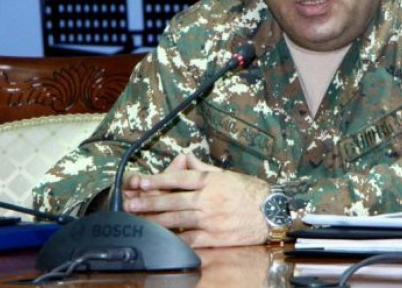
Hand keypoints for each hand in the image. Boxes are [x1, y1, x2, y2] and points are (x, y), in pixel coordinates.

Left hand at [123, 154, 270, 246]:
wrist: (271, 213)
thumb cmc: (250, 192)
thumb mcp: (227, 174)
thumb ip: (203, 169)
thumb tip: (184, 161)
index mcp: (211, 181)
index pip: (179, 179)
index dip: (157, 180)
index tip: (140, 182)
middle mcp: (209, 199)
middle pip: (172, 201)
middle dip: (149, 202)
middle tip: (130, 203)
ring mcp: (211, 219)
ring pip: (177, 220)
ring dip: (155, 220)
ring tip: (139, 220)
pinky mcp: (215, 237)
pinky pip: (190, 238)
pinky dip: (175, 239)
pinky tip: (161, 238)